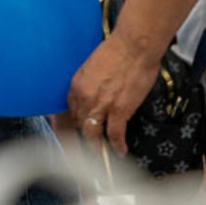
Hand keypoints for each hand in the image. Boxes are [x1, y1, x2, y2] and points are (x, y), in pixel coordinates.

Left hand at [66, 32, 163, 155]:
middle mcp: (84, 97)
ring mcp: (101, 105)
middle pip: (80, 124)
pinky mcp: (119, 110)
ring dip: (97, 148)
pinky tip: (120, 152)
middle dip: (85, 138)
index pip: (72, 111)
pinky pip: (115, 134)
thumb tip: (95, 94)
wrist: (134, 46)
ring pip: (93, 134)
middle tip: (90, 148)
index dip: (77, 122)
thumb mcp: (93, 66)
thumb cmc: (117, 50)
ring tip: (102, 158)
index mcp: (76, 85)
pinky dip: (117, 145)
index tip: (82, 129)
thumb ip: (90, 83)